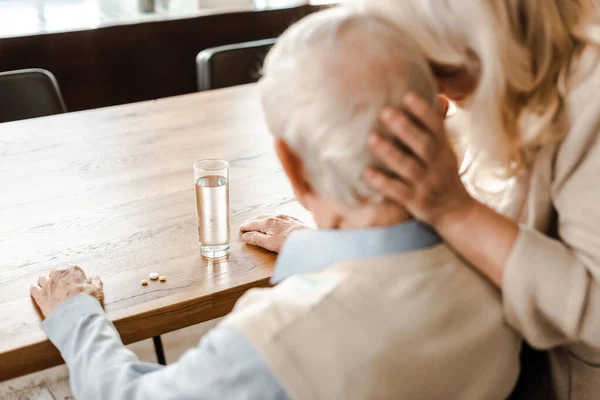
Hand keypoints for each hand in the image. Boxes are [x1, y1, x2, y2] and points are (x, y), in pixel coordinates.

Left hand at [30, 265, 103, 317]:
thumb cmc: (87, 300)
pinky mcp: (40, 295)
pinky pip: (33, 288)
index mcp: (72, 270)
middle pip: (55, 272)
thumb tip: (94, 278)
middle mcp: (58, 274)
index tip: (77, 282)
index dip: (75, 276)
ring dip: (46, 282)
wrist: (75, 315)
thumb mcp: (97, 289)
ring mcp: (47, 284)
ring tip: (51, 289)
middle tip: (63, 286)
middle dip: (59, 277)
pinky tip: (39, 292)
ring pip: (43, 278)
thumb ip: (95, 282)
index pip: (72, 268)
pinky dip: (36, 289)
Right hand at [240, 214, 309, 252]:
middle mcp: (275, 217)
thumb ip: (256, 238)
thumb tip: (245, 235)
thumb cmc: (288, 242)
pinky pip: (279, 217)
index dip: (246, 226)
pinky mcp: (293, 220)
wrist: (308, 240)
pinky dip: (273, 219)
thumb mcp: (269, 243)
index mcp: (267, 222)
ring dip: (263, 219)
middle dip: (253, 221)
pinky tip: (276, 222)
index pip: (253, 223)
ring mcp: (285, 217)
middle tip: (247, 225)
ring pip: (270, 216)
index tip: (241, 228)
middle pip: (260, 217)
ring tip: (259, 222)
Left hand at [365, 93, 474, 227]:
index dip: (423, 111)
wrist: (454, 210)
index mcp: (442, 148)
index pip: (435, 127)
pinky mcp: (414, 201)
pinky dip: (382, 183)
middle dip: (404, 128)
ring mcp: (426, 183)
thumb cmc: (442, 172)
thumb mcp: (445, 148)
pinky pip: (398, 192)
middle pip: (423, 144)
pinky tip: (367, 172)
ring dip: (389, 152)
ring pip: (408, 167)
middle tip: (384, 112)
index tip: (407, 96)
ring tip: (371, 138)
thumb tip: (440, 96)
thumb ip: (438, 125)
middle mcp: (436, 164)